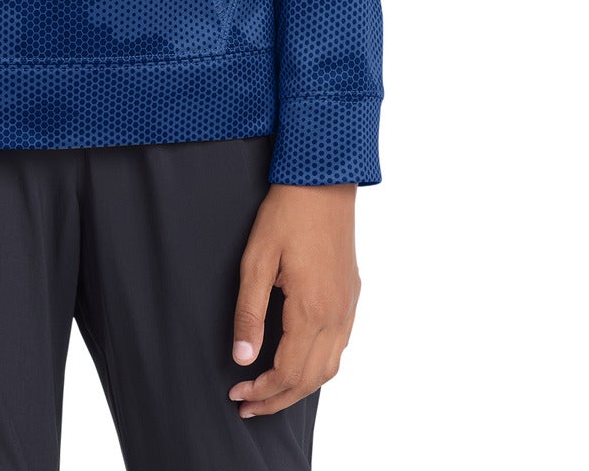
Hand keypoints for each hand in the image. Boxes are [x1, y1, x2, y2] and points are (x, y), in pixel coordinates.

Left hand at [228, 182, 360, 418]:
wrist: (323, 182)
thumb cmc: (286, 215)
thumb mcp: (256, 260)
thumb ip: (249, 312)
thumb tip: (242, 358)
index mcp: (312, 310)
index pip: (287, 372)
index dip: (261, 390)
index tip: (236, 393)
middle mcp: (336, 316)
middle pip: (310, 379)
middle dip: (278, 399)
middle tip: (247, 405)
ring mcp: (348, 307)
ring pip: (330, 368)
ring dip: (300, 387)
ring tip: (270, 393)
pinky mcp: (352, 295)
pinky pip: (340, 346)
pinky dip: (318, 366)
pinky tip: (299, 362)